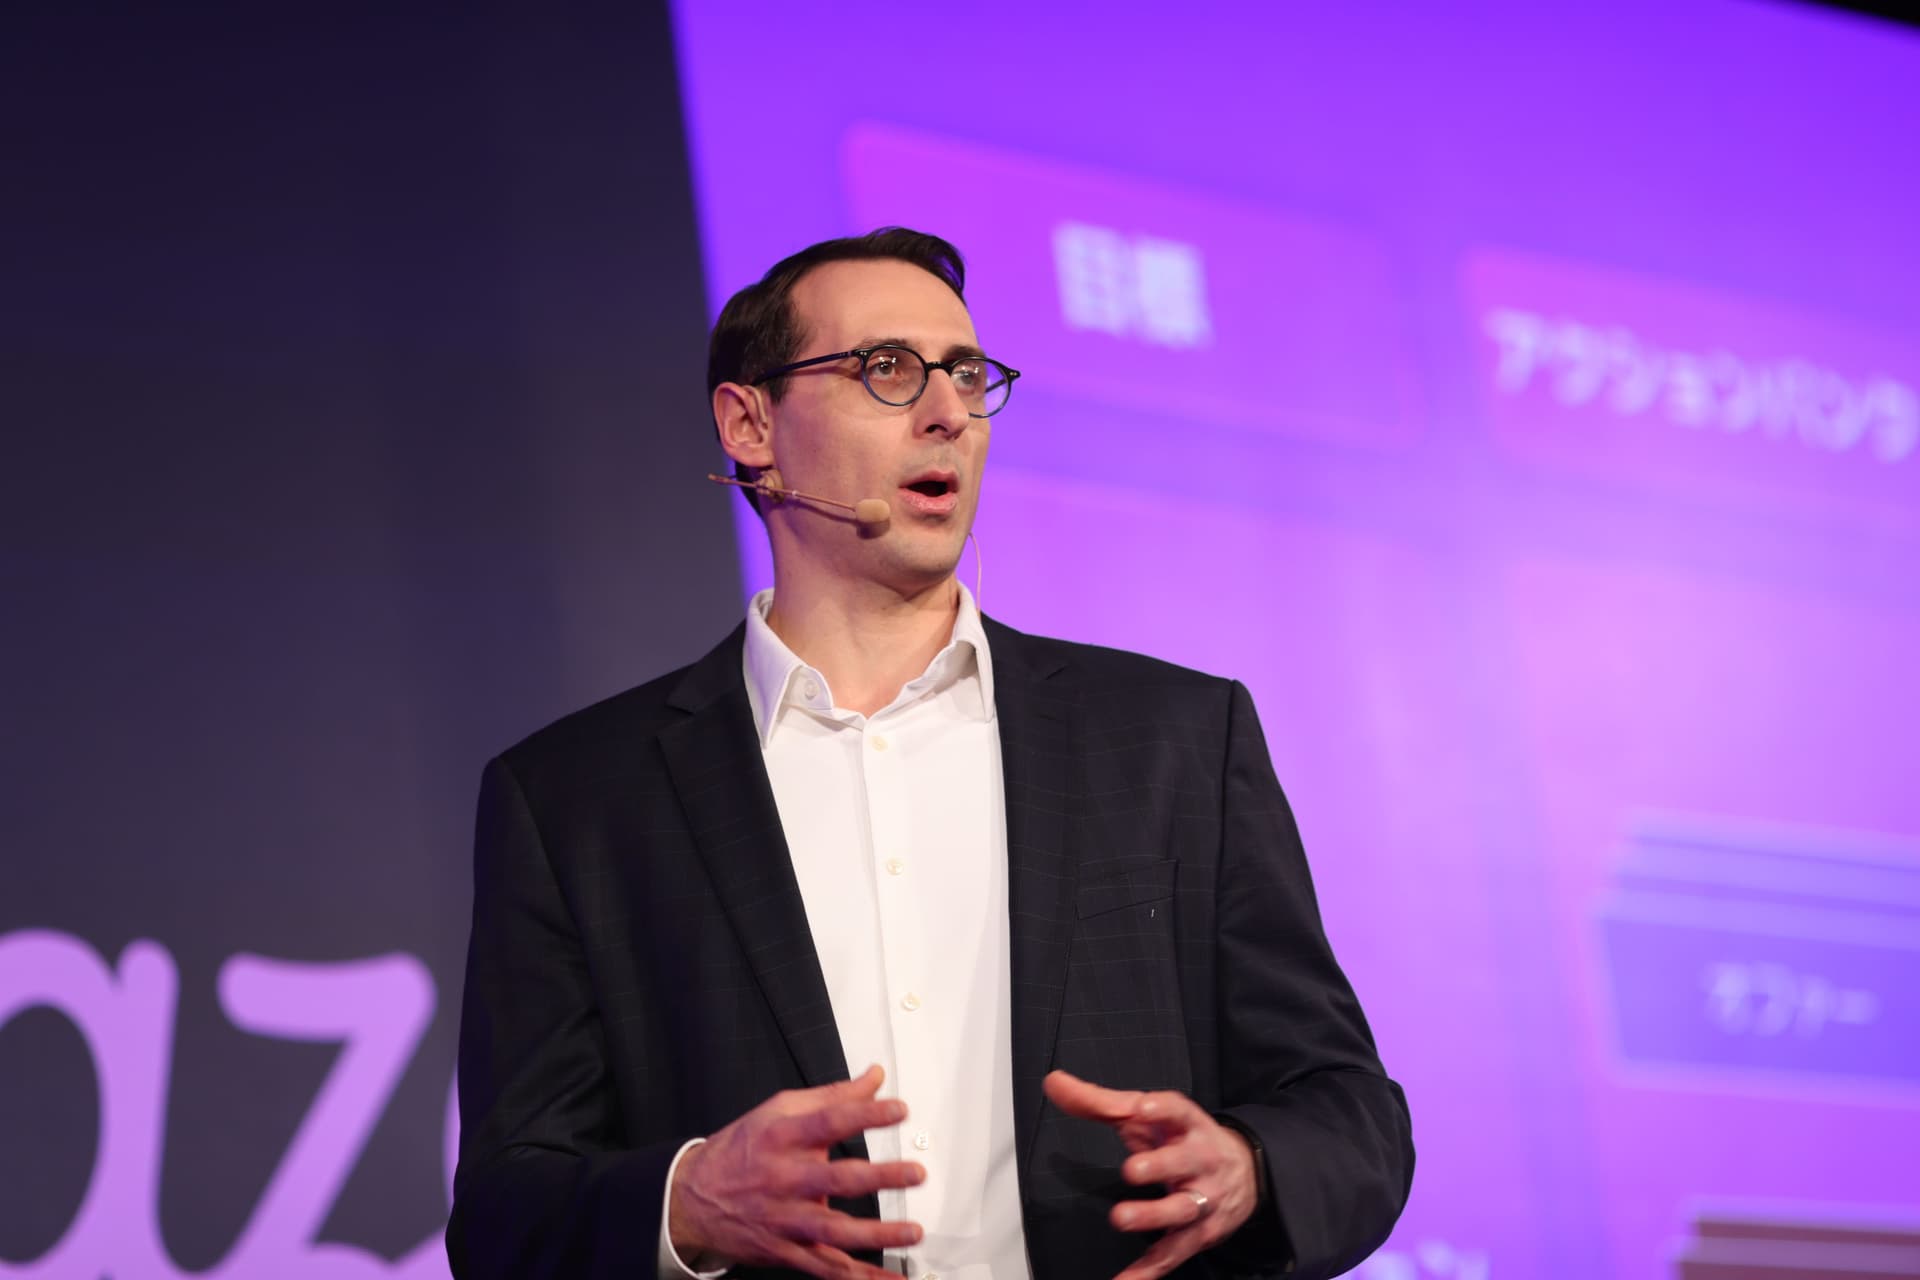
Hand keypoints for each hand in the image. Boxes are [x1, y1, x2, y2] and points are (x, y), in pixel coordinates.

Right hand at [670, 1064, 926, 1279]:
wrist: (692, 1198)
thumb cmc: (742, 1150)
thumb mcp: (779, 1111)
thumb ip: (832, 1096)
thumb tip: (873, 1078)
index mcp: (783, 1137)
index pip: (830, 1121)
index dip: (866, 1114)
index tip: (899, 1109)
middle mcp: (785, 1179)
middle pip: (837, 1179)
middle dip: (880, 1177)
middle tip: (915, 1173)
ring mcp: (785, 1219)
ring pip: (834, 1231)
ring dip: (877, 1234)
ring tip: (911, 1232)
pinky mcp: (785, 1250)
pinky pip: (826, 1267)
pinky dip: (857, 1276)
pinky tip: (885, 1279)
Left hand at [1043, 1069, 1259, 1279]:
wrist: (1243, 1172)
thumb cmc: (1179, 1138)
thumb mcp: (1146, 1116)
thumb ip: (1098, 1102)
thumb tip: (1052, 1083)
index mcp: (1186, 1126)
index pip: (1178, 1111)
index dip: (1162, 1108)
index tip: (1143, 1106)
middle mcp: (1199, 1160)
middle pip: (1183, 1162)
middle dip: (1159, 1166)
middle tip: (1131, 1170)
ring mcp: (1201, 1199)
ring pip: (1181, 1210)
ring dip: (1152, 1216)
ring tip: (1122, 1218)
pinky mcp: (1197, 1234)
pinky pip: (1171, 1254)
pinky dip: (1147, 1271)